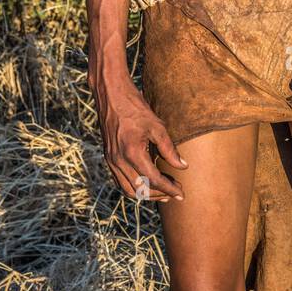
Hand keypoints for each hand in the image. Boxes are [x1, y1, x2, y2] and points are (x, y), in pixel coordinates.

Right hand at [92, 72, 187, 203]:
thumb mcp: (156, 126)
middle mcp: (119, 161)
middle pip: (141, 189)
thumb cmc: (135, 108)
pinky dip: (134, 187)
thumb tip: (183, 166)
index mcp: (132, 153)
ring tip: (163, 193)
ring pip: (129, 189)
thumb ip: (169, 149)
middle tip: (175, 192)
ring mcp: (111, 161)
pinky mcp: (108, 158)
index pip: (154, 180)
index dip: (169, 189)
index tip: (182, 194)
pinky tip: (146, 183)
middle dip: (160, 195)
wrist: (111, 95)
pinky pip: (120, 181)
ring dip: (146, 194)